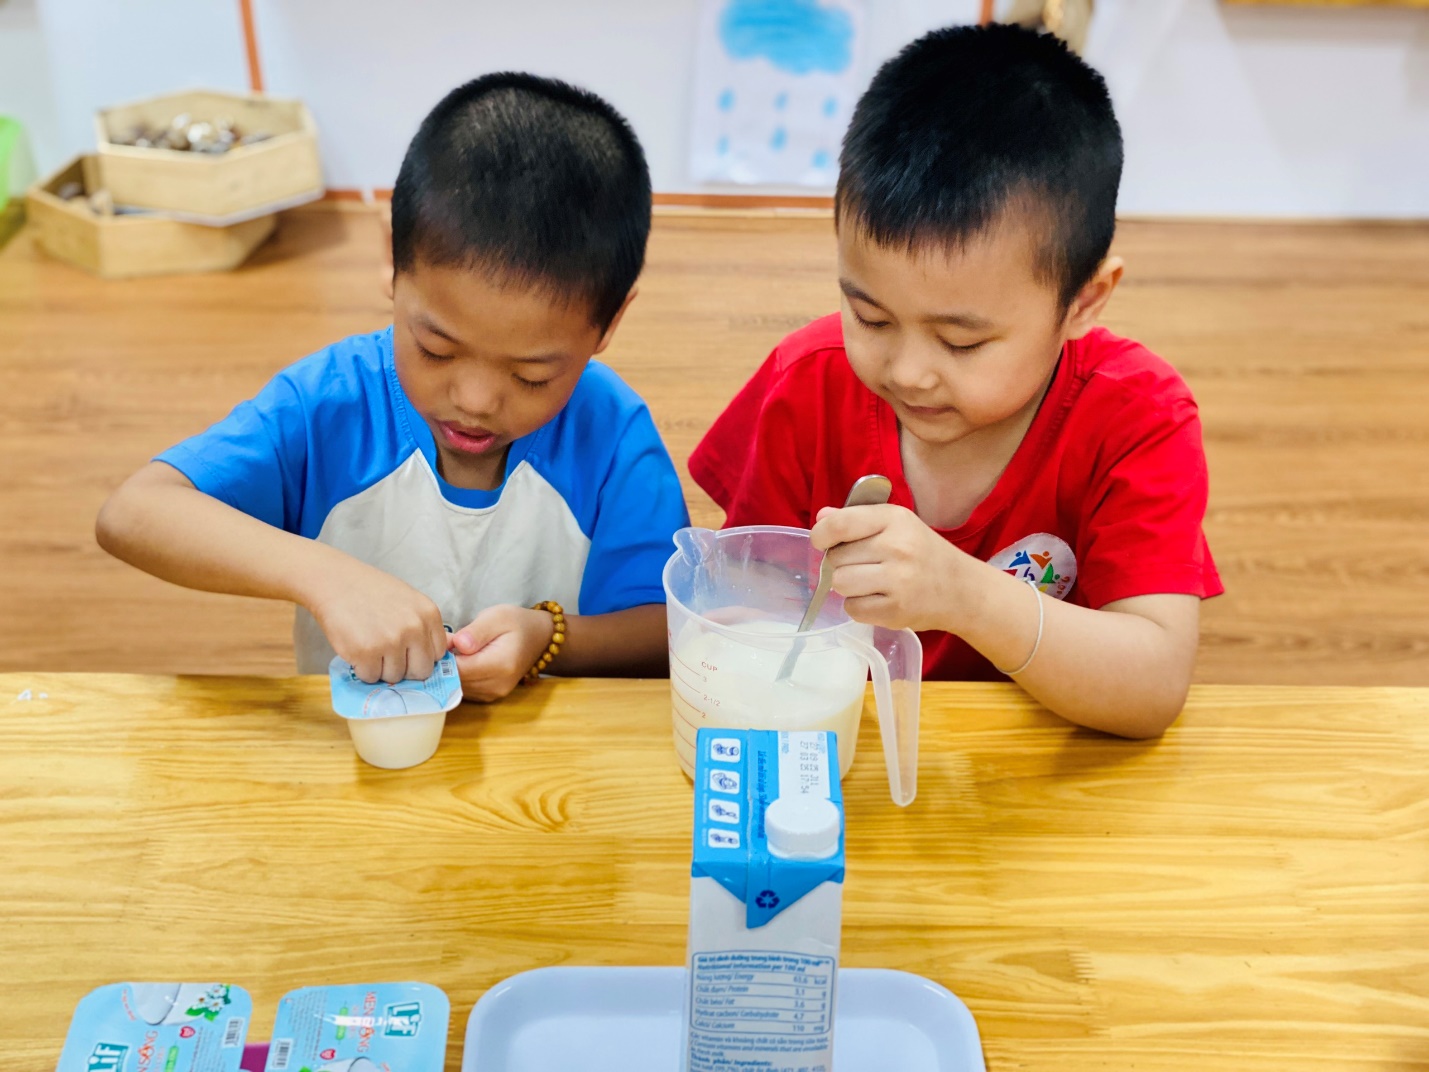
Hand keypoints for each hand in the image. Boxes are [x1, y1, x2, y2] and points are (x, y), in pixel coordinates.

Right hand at [305, 559, 446, 683]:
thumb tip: (439, 655)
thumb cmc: (371, 591)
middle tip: (388, 656)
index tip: (408, 653)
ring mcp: (390, 642)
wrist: (335, 582)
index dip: (421, 656)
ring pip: (394, 676)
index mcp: (429, 614)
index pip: (438, 654)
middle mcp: (414, 629)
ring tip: (370, 646)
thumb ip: (423, 626)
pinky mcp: (366, 653)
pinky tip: (358, 649)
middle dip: (405, 668)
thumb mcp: (409, 601)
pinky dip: (362, 669)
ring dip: (381, 668)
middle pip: (421, 671)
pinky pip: (370, 676)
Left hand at [449, 605, 554, 702]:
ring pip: (457, 688)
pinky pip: (464, 690)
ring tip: (457, 650)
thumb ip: (475, 632)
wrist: (539, 637)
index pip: (458, 670)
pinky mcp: (489, 696)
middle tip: (448, 642)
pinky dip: (458, 677)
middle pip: (455, 682)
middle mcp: (496, 685)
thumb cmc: (517, 623)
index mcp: (500, 665)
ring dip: (450, 672)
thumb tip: (456, 645)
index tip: (442, 641)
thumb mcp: (497, 616)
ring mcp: (493, 694)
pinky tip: (463, 661)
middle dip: (445, 664)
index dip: (443, 657)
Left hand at [811, 503, 966, 632]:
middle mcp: (897, 547)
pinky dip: (858, 606)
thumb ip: (857, 518)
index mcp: (895, 519)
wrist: (962, 589)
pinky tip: (877, 598)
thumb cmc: (923, 553)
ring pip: (840, 583)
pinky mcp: (896, 611)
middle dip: (841, 562)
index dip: (821, 535)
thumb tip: (821, 518)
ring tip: (868, 582)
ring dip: (847, 585)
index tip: (822, 541)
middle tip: (864, 564)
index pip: (839, 524)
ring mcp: (898, 581)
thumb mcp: (896, 524)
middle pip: (836, 557)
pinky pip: (852, 608)